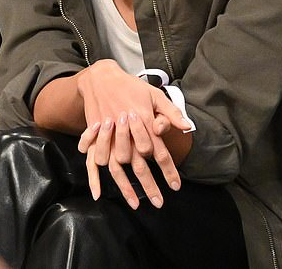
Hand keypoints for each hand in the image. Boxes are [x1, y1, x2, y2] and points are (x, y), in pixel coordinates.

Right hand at [76, 60, 189, 206]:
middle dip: (150, 185)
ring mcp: (109, 134)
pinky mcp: (95, 136)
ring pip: (119, 167)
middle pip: (140, 165)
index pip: (160, 152)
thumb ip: (171, 112)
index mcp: (144, 121)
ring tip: (136, 204)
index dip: (168, 171)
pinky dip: (94, 179)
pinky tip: (98, 194)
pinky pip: (94, 161)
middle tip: (159, 202)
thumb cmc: (131, 86)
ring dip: (127, 187)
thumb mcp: (154, 94)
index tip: (175, 187)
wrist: (101, 77)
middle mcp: (127, 131)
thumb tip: (187, 127)